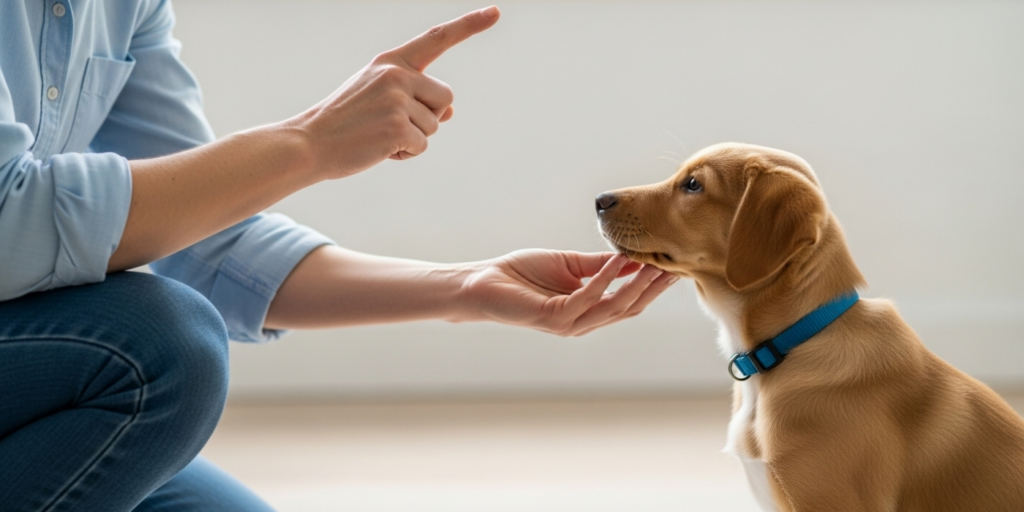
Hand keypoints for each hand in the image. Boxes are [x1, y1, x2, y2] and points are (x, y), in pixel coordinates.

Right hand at [287, 6, 499, 179]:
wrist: (310, 143)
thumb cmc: (346, 123)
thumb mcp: (379, 99)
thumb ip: (415, 97)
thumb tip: (450, 111)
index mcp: (391, 62)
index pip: (437, 39)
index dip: (469, 25)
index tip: (495, 12)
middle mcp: (396, 75)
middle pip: (445, 97)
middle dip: (428, 116)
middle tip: (391, 124)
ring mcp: (397, 100)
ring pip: (434, 125)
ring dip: (413, 138)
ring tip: (379, 136)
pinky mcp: (397, 127)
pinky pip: (422, 145)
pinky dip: (405, 154)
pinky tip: (379, 149)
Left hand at [463, 250, 678, 335]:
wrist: (485, 283)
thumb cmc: (522, 275)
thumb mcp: (570, 265)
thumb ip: (599, 265)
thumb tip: (631, 255)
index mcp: (589, 311)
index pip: (630, 301)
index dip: (653, 285)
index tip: (675, 264)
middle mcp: (583, 322)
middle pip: (629, 307)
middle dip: (654, 287)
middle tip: (676, 265)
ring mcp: (570, 323)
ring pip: (614, 306)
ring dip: (637, 284)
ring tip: (655, 263)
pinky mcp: (554, 317)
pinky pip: (587, 296)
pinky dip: (605, 277)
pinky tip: (617, 260)